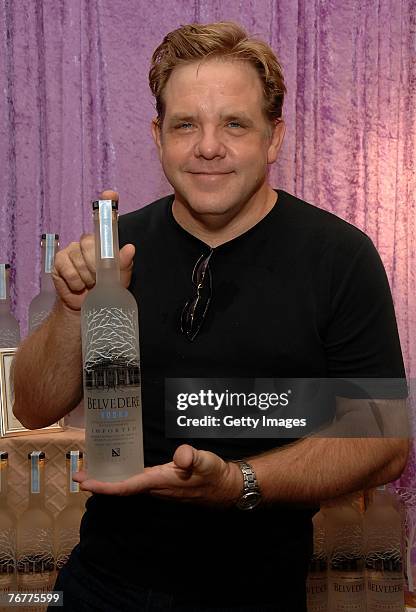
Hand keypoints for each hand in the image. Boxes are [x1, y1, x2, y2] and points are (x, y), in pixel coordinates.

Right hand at [52, 189, 134, 311]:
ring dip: (87, 278)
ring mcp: (71, 250)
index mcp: (104, 243)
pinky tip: (78, 286)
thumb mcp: (119, 280)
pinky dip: (76, 282)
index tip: (111, 194)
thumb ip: (124, 264)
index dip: (107, 203)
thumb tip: (130, 248)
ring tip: (90, 285)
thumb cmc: (105, 291)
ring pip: (80, 258)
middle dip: (97, 266)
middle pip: (91, 244)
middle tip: (99, 279)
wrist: (85, 309)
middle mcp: (86, 242)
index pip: (106, 218)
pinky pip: (68, 268)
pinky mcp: (59, 261)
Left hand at [73, 444, 242, 507]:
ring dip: (108, 479)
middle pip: (121, 487)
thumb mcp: (206, 462)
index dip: (105, 485)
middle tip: (78, 474)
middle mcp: (155, 486)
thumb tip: (182, 455)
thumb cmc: (215, 474)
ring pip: (127, 484)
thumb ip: (193, 458)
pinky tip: (119, 466)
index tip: (85, 483)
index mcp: (160, 481)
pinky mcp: (163, 481)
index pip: (127, 486)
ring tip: (91, 469)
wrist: (226, 487)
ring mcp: (158, 486)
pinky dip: (122, 474)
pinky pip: (136, 480)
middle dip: (99, 482)